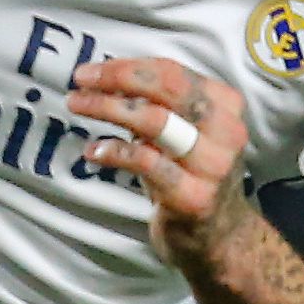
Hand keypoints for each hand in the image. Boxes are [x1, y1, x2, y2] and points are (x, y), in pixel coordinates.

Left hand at [68, 55, 246, 271]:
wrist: (219, 236)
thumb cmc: (190, 176)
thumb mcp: (181, 132)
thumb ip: (155, 105)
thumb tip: (105, 78)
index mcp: (225, 105)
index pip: (171, 72)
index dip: (126, 67)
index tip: (90, 71)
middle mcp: (226, 130)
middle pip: (167, 89)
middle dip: (118, 79)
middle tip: (80, 81)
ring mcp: (212, 164)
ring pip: (156, 121)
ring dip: (109, 108)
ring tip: (78, 106)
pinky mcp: (193, 196)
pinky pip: (147, 163)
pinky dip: (115, 152)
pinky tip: (93, 150)